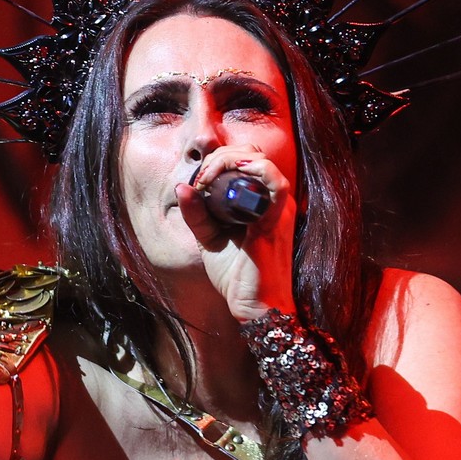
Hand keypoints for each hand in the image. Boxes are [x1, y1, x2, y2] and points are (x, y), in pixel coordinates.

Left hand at [176, 144, 297, 321]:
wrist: (254, 306)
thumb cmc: (237, 275)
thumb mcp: (209, 238)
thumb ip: (197, 213)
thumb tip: (182, 186)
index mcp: (261, 200)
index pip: (245, 159)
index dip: (218, 160)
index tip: (197, 181)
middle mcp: (274, 199)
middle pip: (251, 153)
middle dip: (220, 156)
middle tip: (201, 179)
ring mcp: (278, 206)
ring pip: (258, 159)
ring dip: (227, 160)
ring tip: (207, 179)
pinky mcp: (276, 218)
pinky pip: (272, 179)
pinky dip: (246, 170)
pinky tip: (218, 182)